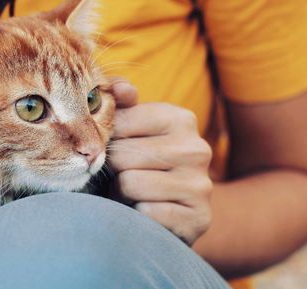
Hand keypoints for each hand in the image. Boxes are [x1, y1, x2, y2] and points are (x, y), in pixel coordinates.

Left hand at [107, 79, 212, 244]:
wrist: (177, 212)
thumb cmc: (142, 166)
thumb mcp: (130, 131)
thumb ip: (119, 104)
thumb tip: (120, 88)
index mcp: (180, 119)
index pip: (119, 123)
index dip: (106, 142)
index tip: (114, 149)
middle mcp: (197, 148)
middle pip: (122, 155)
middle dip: (113, 171)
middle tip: (123, 177)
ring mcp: (201, 184)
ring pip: (130, 183)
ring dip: (122, 194)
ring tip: (133, 194)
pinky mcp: (198, 218)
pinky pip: (145, 212)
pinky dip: (136, 215)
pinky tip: (146, 212)